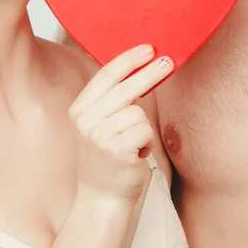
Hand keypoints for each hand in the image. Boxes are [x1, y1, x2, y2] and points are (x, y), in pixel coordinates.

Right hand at [68, 45, 172, 205]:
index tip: (148, 48)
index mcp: (80, 109)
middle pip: (126, 87)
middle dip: (150, 73)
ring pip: (138, 112)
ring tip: (132, 145)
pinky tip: (136, 156)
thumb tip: (141, 67)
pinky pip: (145, 131)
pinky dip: (146, 143)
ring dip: (142, 128)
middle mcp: (86, 120)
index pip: (106, 75)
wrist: (102, 199)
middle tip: (168, 62)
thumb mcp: (99, 124)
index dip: (128, 59)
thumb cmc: (107, 158)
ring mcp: (99, 135)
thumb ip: (112, 99)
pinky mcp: (117, 150)